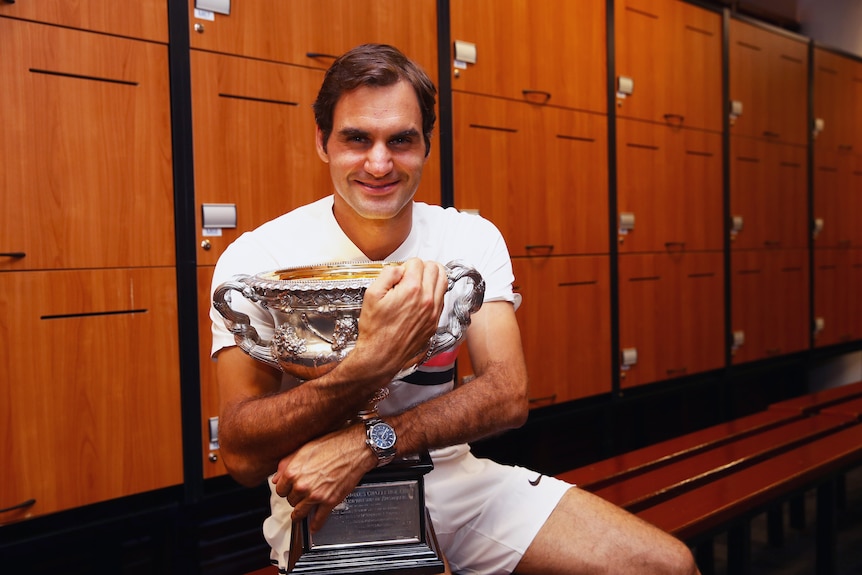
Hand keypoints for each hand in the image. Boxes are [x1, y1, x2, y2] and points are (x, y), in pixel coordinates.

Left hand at [271, 424, 374, 531]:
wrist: (354, 448)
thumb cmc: (332, 445)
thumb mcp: (304, 449)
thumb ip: (286, 463)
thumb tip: (276, 478)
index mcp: (292, 472)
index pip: (280, 490)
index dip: (285, 489)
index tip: (289, 489)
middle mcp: (301, 486)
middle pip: (290, 501)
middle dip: (295, 498)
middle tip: (301, 494)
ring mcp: (315, 496)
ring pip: (300, 512)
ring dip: (300, 513)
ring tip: (301, 513)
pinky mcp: (329, 502)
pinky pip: (318, 519)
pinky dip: (315, 525)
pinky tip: (314, 526)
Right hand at [353, 258, 447, 376]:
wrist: (381, 355)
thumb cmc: (375, 329)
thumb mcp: (371, 295)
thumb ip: (387, 275)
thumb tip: (398, 268)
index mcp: (411, 289)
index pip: (417, 262)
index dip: (406, 264)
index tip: (399, 273)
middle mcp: (426, 300)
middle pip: (434, 268)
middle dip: (421, 267)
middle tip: (410, 274)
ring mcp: (433, 312)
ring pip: (443, 281)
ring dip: (433, 276)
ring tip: (421, 280)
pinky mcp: (434, 322)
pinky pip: (442, 298)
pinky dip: (436, 291)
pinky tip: (424, 295)